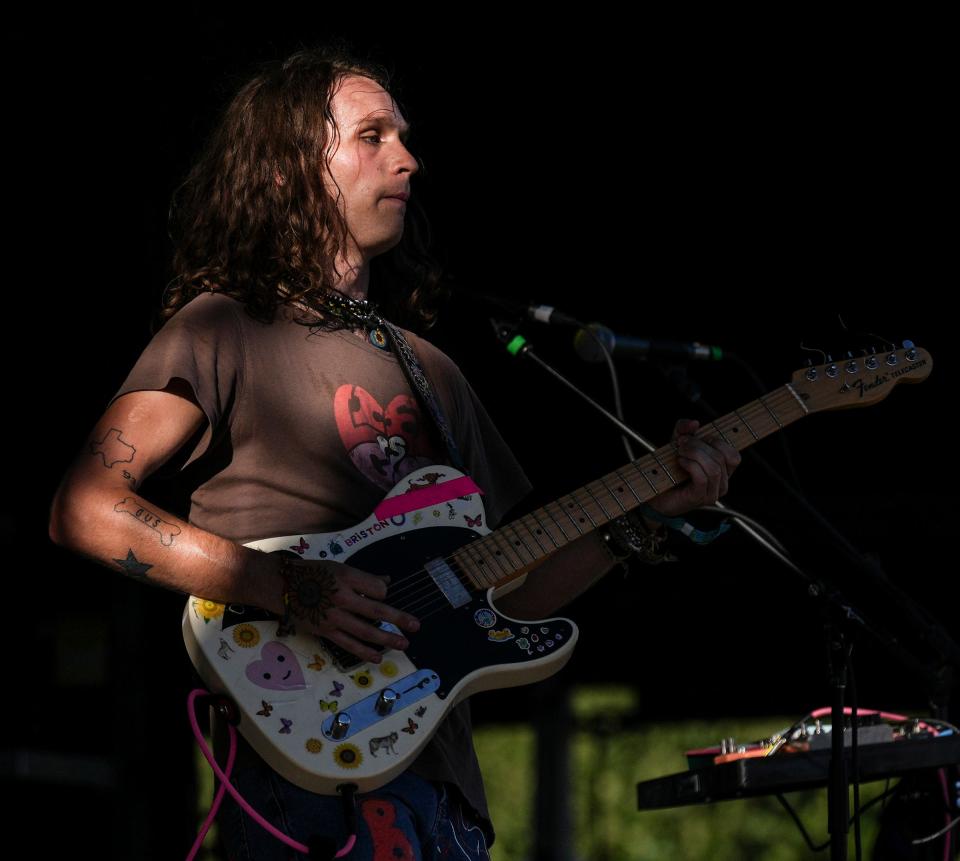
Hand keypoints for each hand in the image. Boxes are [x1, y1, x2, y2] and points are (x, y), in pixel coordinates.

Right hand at [278, 557, 419, 663]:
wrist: (280, 587)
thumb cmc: (311, 573)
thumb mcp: (338, 568)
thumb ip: (363, 577)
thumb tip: (387, 582)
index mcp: (346, 577)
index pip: (377, 589)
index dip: (383, 593)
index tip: (381, 595)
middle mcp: (342, 597)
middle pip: (377, 610)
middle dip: (399, 619)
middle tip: (416, 626)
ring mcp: (334, 617)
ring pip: (366, 631)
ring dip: (387, 638)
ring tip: (404, 644)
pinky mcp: (326, 632)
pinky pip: (349, 644)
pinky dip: (365, 652)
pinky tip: (378, 657)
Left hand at [648, 419, 740, 518]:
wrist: (655, 492)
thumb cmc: (670, 468)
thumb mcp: (677, 442)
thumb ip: (684, 428)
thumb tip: (695, 423)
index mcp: (723, 471)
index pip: (733, 456)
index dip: (716, 441)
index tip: (695, 437)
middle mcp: (722, 484)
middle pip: (720, 458)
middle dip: (699, 445)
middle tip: (681, 443)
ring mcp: (712, 493)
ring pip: (714, 468)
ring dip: (694, 454)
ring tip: (680, 452)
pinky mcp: (699, 498)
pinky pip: (702, 478)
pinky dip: (690, 465)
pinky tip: (680, 462)